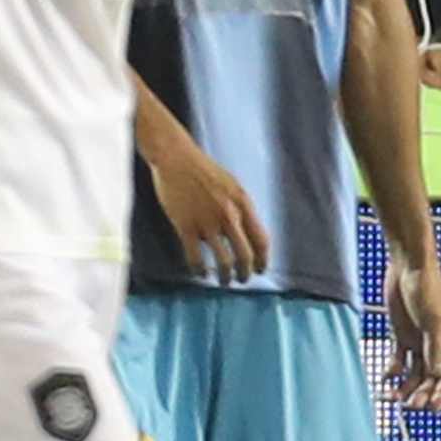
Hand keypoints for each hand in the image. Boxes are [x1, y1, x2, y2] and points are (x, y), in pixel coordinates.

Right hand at [144, 122, 270, 287]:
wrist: (177, 158)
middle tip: (243, 280)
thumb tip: (247, 233)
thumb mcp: (232, 186)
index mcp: (244, 204)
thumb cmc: (204, 171)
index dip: (263, 259)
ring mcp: (207, 221)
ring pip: (223, 260)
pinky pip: (195, 257)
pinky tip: (201, 273)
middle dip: (246, 272)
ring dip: (226, 276)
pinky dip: (200, 270)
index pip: (262, 239)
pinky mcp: (185, 226)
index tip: (261, 269)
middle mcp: (229, 215)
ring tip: (224, 281)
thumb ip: (240, 209)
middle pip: (245, 254)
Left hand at [382, 253, 440, 407]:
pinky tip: (386, 378)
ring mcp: (419, 341)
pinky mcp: (402, 335)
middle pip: (433, 377)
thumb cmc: (427, 290)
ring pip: (415, 371)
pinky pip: (399, 359)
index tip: (434, 407)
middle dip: (424, 392)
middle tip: (412, 406)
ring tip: (396, 398)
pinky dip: (394, 370)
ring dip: (408, 386)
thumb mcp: (431, 322)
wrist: (408, 267)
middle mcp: (437, 345)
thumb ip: (435, 350)